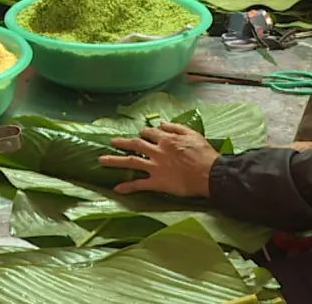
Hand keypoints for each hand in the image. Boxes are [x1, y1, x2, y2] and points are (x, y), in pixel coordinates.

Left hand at [98, 122, 219, 196]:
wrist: (210, 174)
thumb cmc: (204, 154)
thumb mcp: (192, 134)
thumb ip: (175, 127)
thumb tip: (161, 122)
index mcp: (166, 139)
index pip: (149, 133)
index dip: (143, 132)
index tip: (140, 133)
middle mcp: (157, 151)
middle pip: (135, 144)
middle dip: (122, 142)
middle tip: (111, 142)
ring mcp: (155, 167)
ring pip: (131, 162)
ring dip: (115, 160)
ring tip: (102, 160)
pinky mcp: (157, 182)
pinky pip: (139, 184)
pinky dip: (127, 186)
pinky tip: (117, 188)